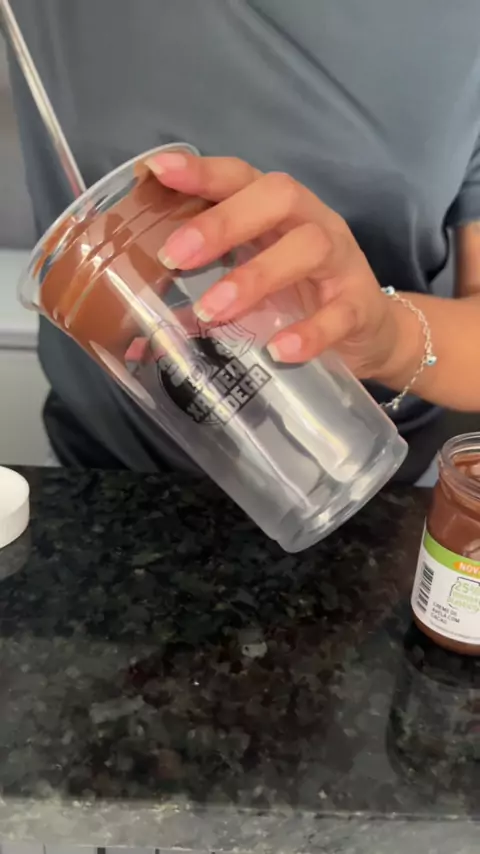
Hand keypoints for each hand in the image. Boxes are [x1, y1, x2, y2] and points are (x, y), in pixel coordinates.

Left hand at [146, 151, 411, 382]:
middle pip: (277, 196)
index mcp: (277, 214)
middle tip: (174, 258)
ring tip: (212, 313)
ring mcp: (341, 263)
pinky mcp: (360, 306)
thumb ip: (196, 309)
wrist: (369, 334)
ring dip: (255, 276)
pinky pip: (340, 313)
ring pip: (308, 247)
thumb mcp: (248, 295)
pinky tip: (277, 351)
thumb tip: (133, 341)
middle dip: (222, 223)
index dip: (202, 171)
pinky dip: (309, 332)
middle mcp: (312, 224)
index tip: (157, 171)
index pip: (241, 178)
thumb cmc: (299, 302)